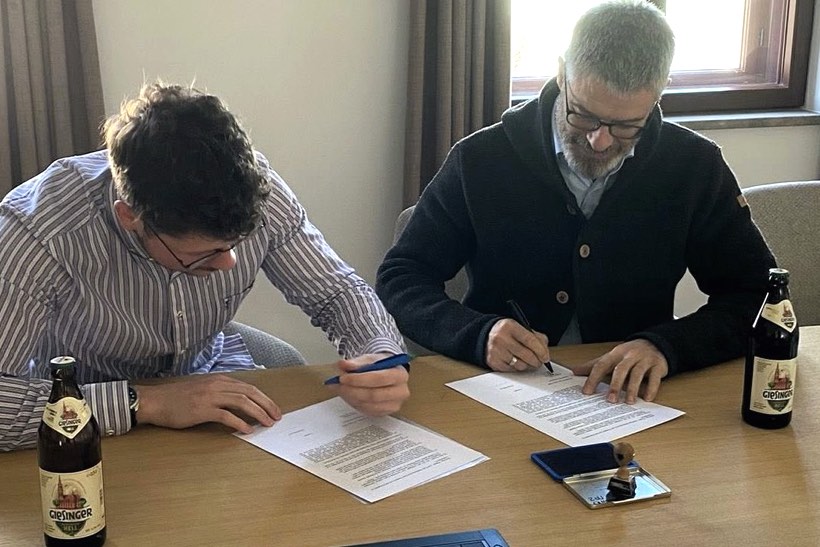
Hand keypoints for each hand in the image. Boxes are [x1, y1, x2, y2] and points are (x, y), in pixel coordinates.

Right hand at [135, 374, 281, 433]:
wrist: (154, 401)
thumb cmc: (176, 398)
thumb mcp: (202, 389)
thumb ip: (219, 392)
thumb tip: (238, 403)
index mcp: (219, 380)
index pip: (248, 388)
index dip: (264, 398)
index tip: (273, 408)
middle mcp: (217, 385)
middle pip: (250, 393)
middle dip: (267, 405)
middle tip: (277, 417)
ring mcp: (210, 396)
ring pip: (242, 402)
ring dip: (258, 414)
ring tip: (267, 423)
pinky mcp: (202, 409)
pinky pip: (226, 416)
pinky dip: (240, 423)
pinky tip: (247, 430)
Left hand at [327, 353, 409, 415]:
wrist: (387, 373)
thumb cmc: (380, 366)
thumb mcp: (369, 359)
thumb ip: (356, 362)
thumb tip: (343, 364)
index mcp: (400, 375)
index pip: (379, 379)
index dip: (359, 379)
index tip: (343, 377)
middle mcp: (401, 392)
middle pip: (374, 395)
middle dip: (353, 390)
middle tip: (339, 385)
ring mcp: (394, 405)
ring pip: (368, 405)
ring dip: (351, 397)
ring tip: (341, 389)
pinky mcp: (386, 413)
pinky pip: (367, 411)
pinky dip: (355, 403)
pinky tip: (348, 395)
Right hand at [485, 319, 549, 371]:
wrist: (485, 335)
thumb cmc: (506, 333)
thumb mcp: (520, 328)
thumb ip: (535, 337)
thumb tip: (545, 351)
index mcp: (509, 326)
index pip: (529, 340)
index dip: (541, 350)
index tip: (546, 357)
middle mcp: (501, 338)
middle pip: (526, 355)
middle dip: (536, 361)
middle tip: (540, 362)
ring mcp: (496, 351)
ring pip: (520, 365)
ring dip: (527, 366)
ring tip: (527, 361)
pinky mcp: (493, 362)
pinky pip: (512, 370)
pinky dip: (517, 368)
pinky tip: (516, 362)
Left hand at [574, 339, 668, 403]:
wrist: (654, 344)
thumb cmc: (629, 354)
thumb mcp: (611, 357)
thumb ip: (594, 365)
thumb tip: (575, 371)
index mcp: (615, 354)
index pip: (602, 365)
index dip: (593, 378)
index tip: (587, 392)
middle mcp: (629, 356)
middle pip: (621, 369)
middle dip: (615, 385)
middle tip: (610, 400)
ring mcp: (644, 360)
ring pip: (637, 374)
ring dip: (632, 388)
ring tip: (628, 401)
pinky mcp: (658, 365)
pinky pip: (655, 377)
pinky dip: (651, 388)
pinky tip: (647, 398)